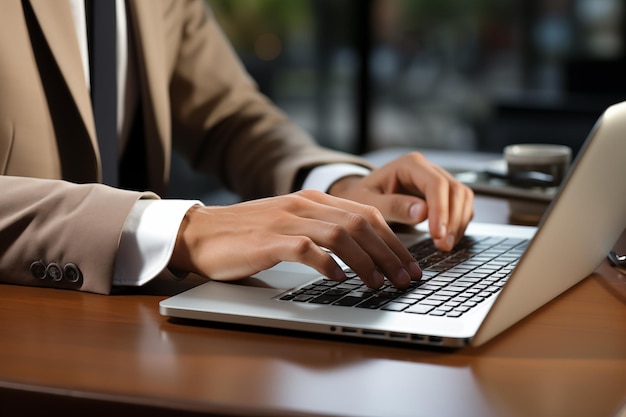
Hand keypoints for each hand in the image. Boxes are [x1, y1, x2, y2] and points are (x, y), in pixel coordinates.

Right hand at [169, 190, 421, 288]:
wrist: (200, 233)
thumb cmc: (246, 235)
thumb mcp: (289, 225)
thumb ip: (320, 233)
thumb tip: (358, 256)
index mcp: (312, 200)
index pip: (366, 215)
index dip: (393, 240)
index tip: (408, 264)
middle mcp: (303, 206)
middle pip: (361, 224)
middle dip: (389, 253)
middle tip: (405, 278)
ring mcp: (286, 221)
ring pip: (341, 235)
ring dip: (366, 261)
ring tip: (379, 283)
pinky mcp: (269, 240)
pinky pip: (307, 249)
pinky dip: (328, 264)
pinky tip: (339, 279)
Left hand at [328, 152, 473, 250]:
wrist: (360, 195)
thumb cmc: (360, 197)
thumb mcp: (368, 202)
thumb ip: (392, 206)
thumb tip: (422, 212)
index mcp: (410, 164)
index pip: (436, 184)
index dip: (441, 210)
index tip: (437, 234)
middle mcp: (428, 168)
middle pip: (455, 190)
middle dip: (453, 219)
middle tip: (444, 245)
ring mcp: (438, 180)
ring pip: (463, 197)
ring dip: (459, 223)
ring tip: (445, 246)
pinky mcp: (443, 195)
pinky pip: (461, 206)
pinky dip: (458, 223)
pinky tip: (447, 239)